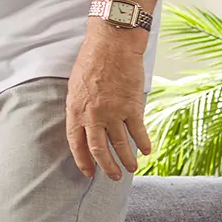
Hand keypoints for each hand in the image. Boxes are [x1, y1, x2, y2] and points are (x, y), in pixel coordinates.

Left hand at [65, 26, 154, 179]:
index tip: (88, 172)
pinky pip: (138, 131)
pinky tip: (147, 151)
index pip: (76, 143)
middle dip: (106, 166)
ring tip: (132, 169)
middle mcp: (93, 115)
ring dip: (127, 160)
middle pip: (98, 149)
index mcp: (75, 110)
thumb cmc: (91, 59)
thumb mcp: (75, 85)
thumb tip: (83, 124)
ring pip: (120, 144)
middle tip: (113, 176)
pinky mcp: (132, 106)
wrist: (112, 44)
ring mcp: (113, 112)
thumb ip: (79, 107)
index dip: (82, 161)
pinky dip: (143, 143)